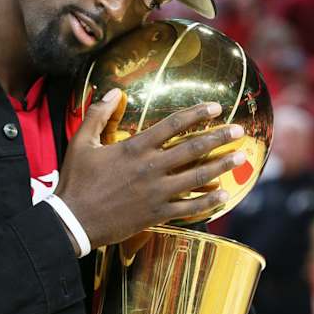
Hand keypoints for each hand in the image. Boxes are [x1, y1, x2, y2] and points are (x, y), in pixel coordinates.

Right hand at [56, 90, 244, 248]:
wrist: (73, 221)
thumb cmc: (75, 181)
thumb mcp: (81, 143)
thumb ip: (98, 114)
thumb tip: (115, 91)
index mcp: (134, 148)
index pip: (173, 125)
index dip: (196, 114)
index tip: (215, 107)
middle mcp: (150, 168)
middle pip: (193, 149)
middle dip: (219, 137)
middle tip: (239, 130)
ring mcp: (156, 193)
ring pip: (197, 178)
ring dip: (222, 166)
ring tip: (240, 157)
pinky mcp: (156, 214)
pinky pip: (189, 208)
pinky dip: (209, 202)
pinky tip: (224, 194)